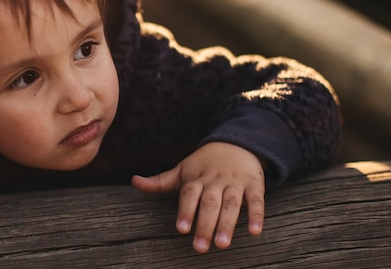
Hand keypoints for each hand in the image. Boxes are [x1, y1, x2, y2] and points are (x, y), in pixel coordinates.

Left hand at [131, 142, 264, 253]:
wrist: (236, 143)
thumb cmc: (204, 164)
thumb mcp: (182, 170)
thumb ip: (159, 181)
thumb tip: (134, 182)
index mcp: (197, 178)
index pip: (189, 195)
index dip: (185, 211)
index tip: (181, 229)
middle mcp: (215, 181)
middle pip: (210, 203)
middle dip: (205, 225)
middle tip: (200, 247)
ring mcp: (235, 183)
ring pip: (232, 204)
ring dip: (228, 224)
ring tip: (222, 244)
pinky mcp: (254, 185)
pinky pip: (256, 201)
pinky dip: (256, 215)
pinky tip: (255, 232)